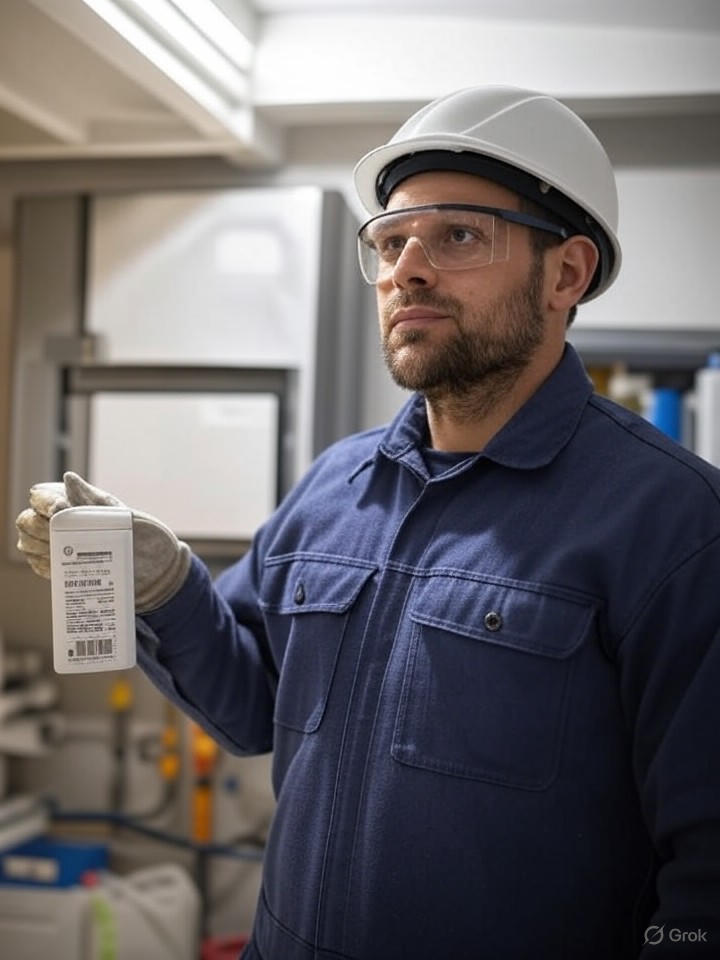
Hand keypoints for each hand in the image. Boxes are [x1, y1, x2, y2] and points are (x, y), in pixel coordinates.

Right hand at [15, 472, 190, 612]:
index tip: (59, 510)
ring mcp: (61, 546)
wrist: (159, 571)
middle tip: (61, 536)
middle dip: (39, 526)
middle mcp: (62, 523)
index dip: (43, 502)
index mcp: (75, 502)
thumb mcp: (121, 515)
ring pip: (28, 544)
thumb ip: (93, 499)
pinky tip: (59, 565)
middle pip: (28, 522)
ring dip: (39, 547)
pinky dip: (44, 565)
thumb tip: (68, 478)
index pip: (39, 497)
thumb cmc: (145, 536)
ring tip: (60, 551)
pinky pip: (40, 566)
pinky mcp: (64, 570)